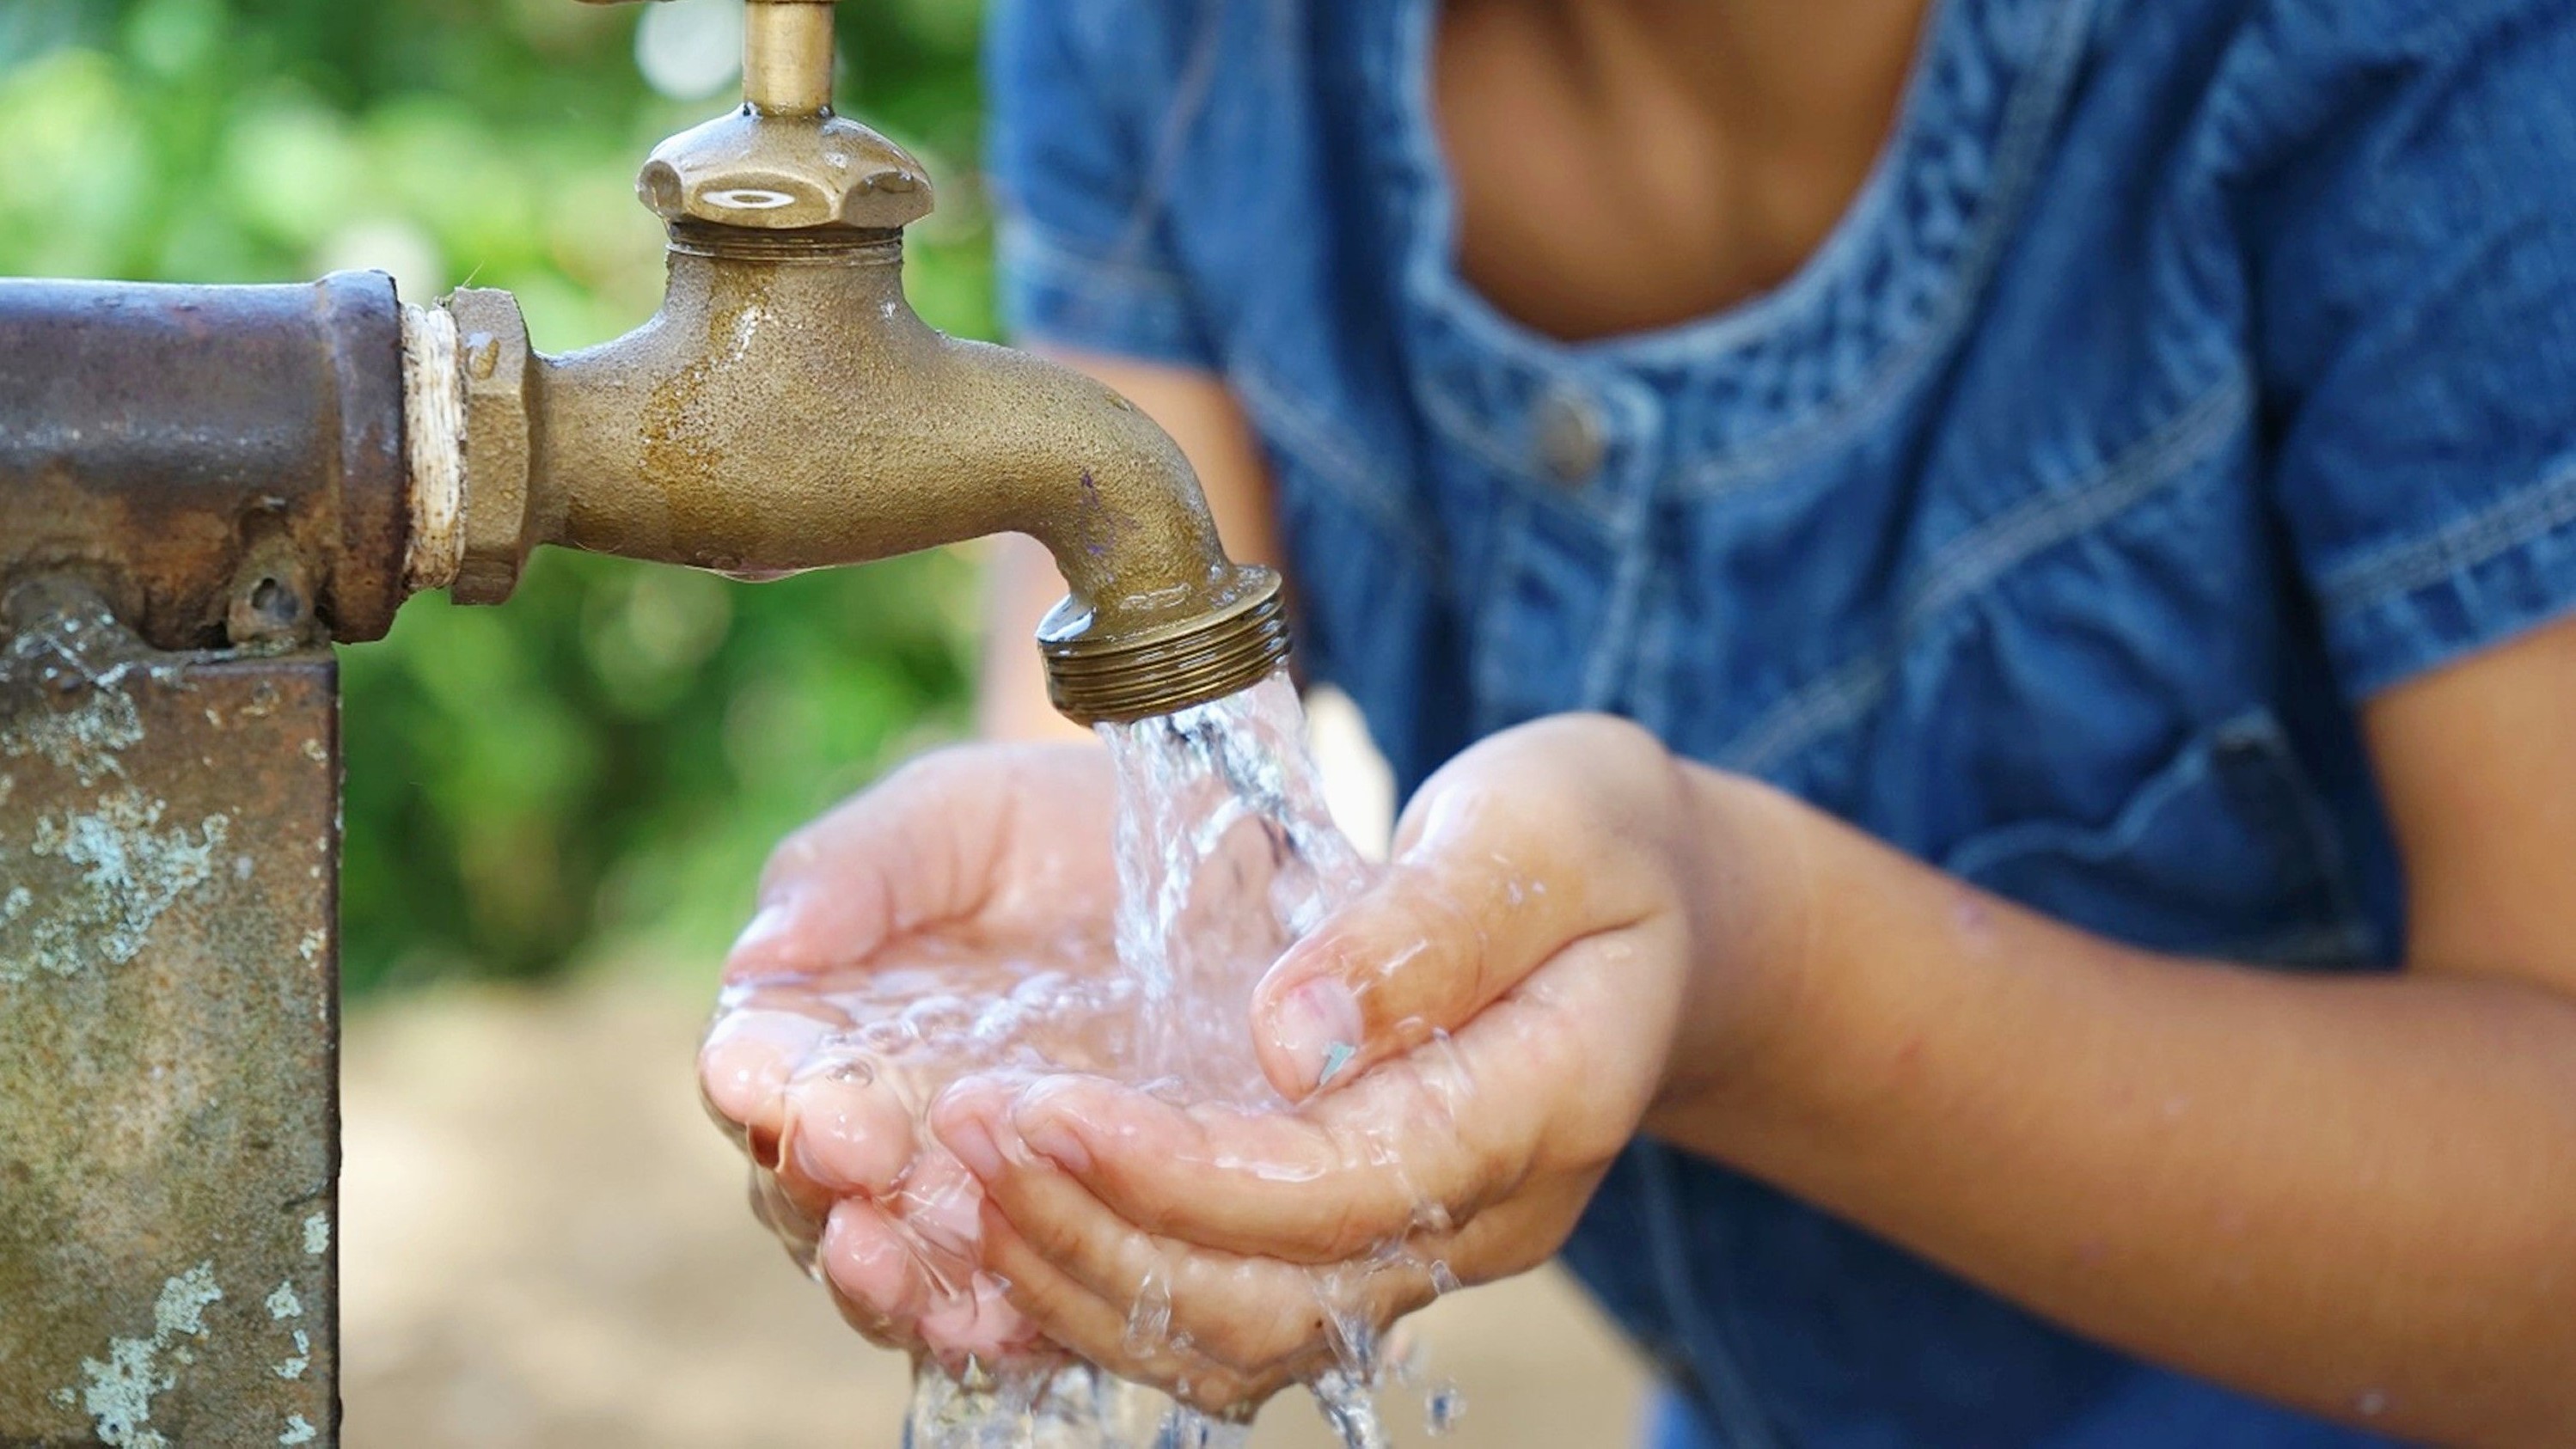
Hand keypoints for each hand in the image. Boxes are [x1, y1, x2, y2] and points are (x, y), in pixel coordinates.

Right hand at [697, 741, 1130, 1370]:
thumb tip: (762, 952)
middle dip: (820, 1181)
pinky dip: (990, 1320)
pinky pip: (1009, 1305)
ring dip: (885, 1276)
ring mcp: (968, 1192)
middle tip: (853, 1161)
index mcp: (826, 1023)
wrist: (1213, 862)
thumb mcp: (960, 816)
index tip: (775, 1083)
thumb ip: (857, 868)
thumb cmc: (1059, 827)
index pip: (762, 1071)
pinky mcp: (1062, 1237)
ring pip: (894, 1265)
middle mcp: (880, 1125)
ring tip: (891, 1262)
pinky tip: (990, 1319)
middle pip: (811, 1184)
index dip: (760, 1083)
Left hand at [929, 715, 1798, 1411]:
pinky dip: (1102, 1281)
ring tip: (955, 1174)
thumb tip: (1287, 1037)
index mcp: (1539, 1107)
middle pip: (1268, 1301)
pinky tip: (1006, 1209)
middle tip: (962, 1135)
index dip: (1182, 1172)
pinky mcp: (1354, 1241)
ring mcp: (1418, 1248)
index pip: (1342, 1189)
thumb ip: (1427, 930)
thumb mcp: (1541, 828)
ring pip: (1232, 1341)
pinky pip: (1219, 1314)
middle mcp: (1477, 1215)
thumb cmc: (1594, 844)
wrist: (1654, 912)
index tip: (1046, 1105)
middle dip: (1097, 1232)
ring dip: (1079, 1275)